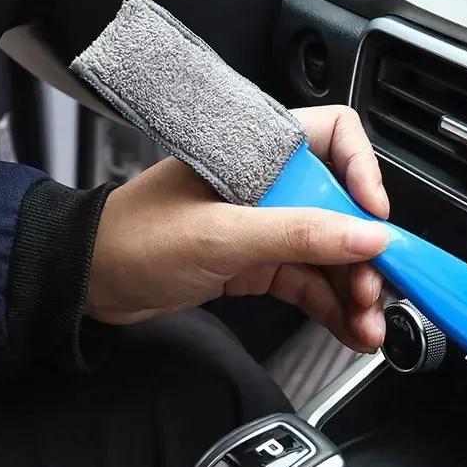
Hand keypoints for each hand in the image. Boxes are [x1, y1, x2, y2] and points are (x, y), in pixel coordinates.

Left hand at [87, 106, 390, 351]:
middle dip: (364, 253)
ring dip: (352, 290)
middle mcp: (271, 183)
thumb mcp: (223, 235)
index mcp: (261, 152)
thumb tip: (367, 236)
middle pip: (342, 208)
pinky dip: (330, 307)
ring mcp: (267, 224)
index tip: (375, 217)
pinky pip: (308, 282)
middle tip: (373, 290)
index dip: (363, 172)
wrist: (91, 282)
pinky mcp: (259, 261)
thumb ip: (299, 234)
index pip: (336, 136)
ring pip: (329, 252)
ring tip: (367, 326)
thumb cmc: (136, 237)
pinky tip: (349, 330)